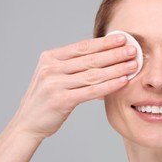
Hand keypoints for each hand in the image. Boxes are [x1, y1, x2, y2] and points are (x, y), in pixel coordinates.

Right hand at [13, 34, 136, 139]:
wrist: (27, 123)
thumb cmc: (46, 100)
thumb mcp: (55, 77)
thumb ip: (75, 68)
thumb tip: (105, 63)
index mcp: (50, 58)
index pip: (82, 47)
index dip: (104, 42)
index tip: (122, 38)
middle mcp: (51, 68)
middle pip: (90, 59)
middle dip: (114, 54)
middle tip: (133, 50)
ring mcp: (54, 84)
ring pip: (93, 74)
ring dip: (116, 69)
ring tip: (133, 65)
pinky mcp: (60, 100)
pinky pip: (91, 91)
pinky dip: (109, 85)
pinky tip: (123, 81)